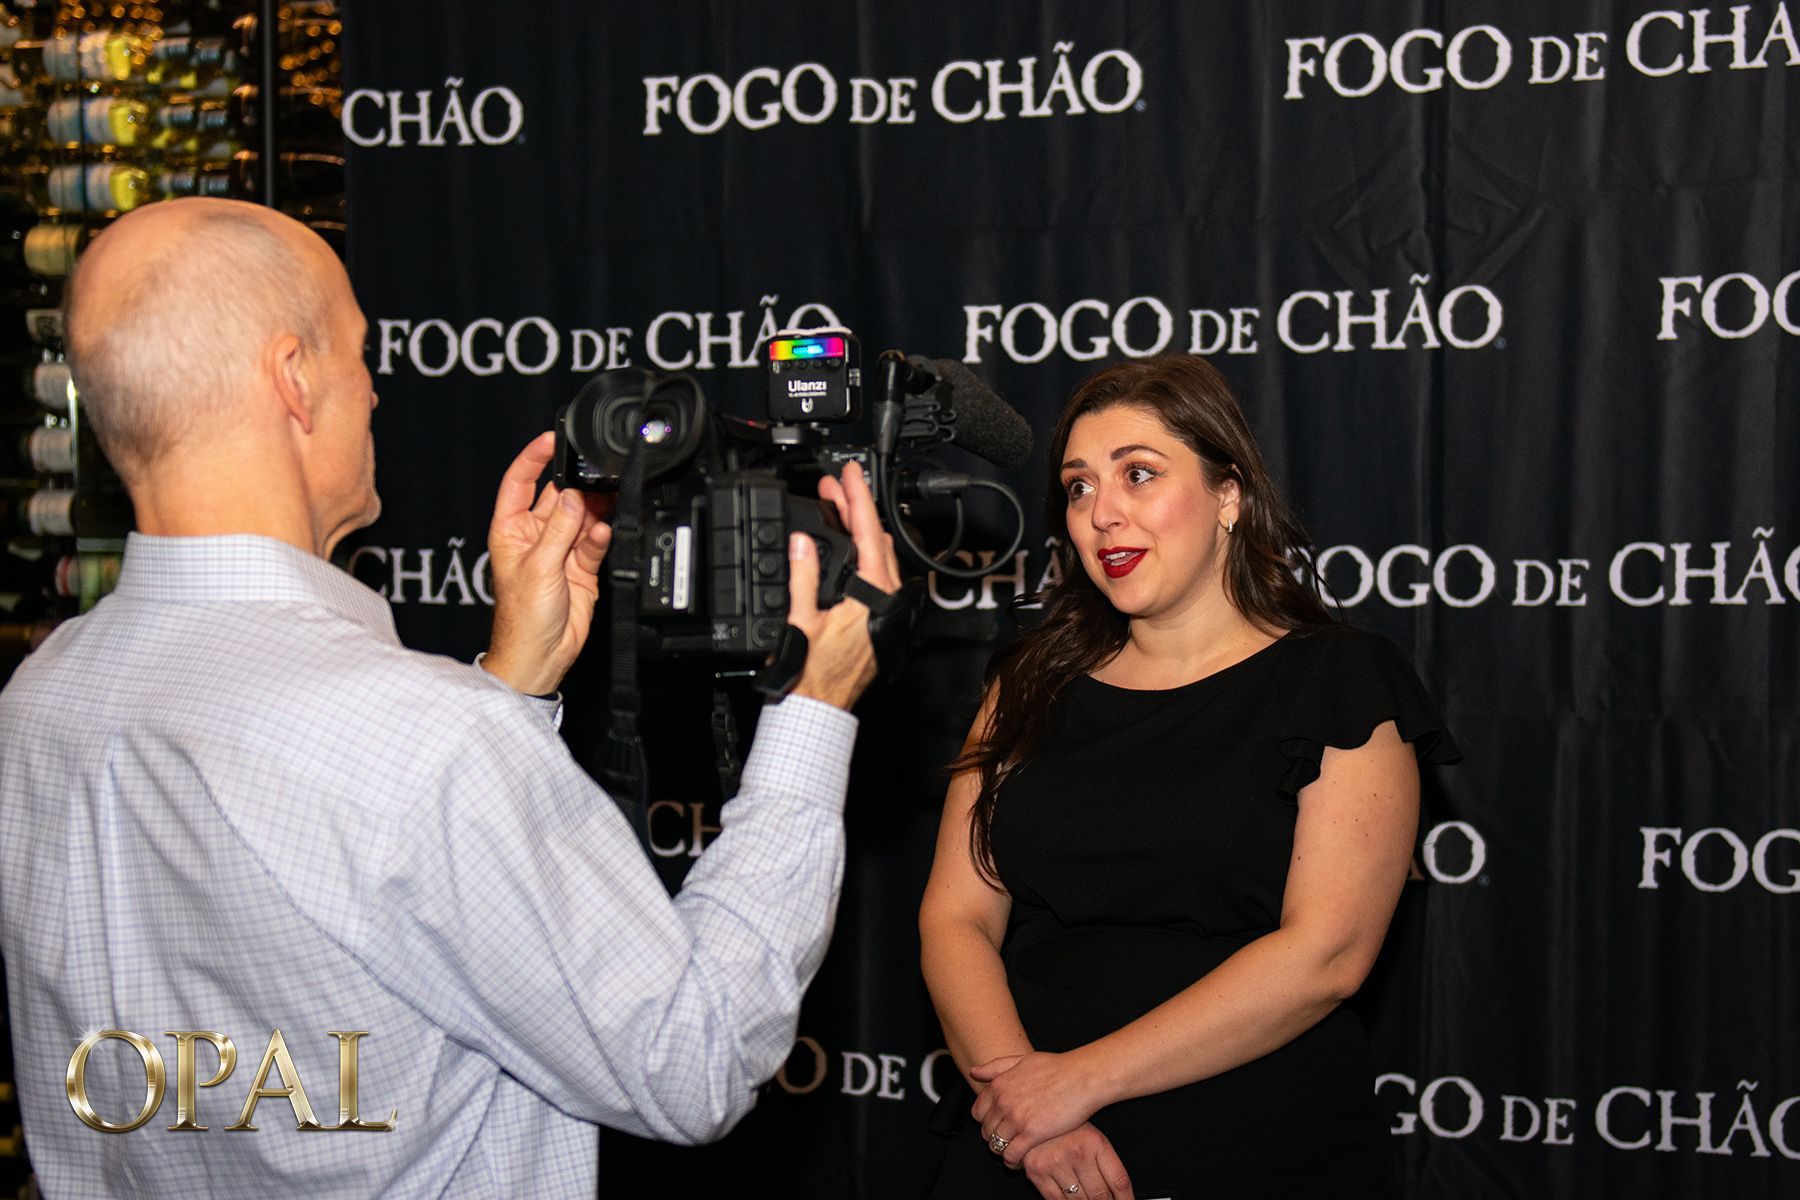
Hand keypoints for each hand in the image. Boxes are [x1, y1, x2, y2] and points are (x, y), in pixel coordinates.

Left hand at [481, 432, 612, 695]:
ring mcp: (559, 551)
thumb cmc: (521, 618)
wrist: (541, 654)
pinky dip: (601, 536)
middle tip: (595, 476)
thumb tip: (572, 497)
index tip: (552, 440)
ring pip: (581, 517)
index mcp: (511, 530)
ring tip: (607, 502)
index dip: (534, 458)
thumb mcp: (538, 566)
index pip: (520, 482)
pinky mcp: (581, 566)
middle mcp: (535, 536)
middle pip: (557, 497)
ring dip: (594, 510)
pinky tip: (604, 534)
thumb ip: (559, 529)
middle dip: (576, 486)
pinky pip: (594, 541)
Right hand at [782, 460, 901, 709]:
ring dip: (860, 532)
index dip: (858, 498)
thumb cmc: (813, 675)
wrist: (818, 709)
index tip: (851, 473)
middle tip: (835, 487)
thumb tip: (801, 542)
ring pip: (880, 557)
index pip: (868, 533)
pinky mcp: (879, 620)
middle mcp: (887, 600)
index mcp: (874, 595)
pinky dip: (862, 554)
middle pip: (876, 541)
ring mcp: (886, 610)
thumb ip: (802, 577)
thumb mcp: (800, 621)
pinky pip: (877, 576)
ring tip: (838, 510)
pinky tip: (847, 548)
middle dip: (855, 510)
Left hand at [972, 1051, 1103, 1167]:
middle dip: (994, 1138)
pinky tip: (1021, 1160)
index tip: (996, 1126)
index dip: (985, 1122)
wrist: (1081, 1078)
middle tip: (1007, 1141)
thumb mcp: (1022, 1059)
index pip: (977, 1112)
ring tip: (1013, 1152)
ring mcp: (1016, 1118)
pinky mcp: (1031, 1134)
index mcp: (999, 1085)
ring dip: (1002, 1151)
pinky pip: (1011, 1155)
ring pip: (996, 1144)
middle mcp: (1003, 1102)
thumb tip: (973, 1072)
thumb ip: (996, 1066)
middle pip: (986, 1130)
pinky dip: (1013, 1161)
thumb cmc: (1056, 1067)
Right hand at [1022, 1123, 1134, 1199]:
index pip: (1119, 1181)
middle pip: (1100, 1195)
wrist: (1033, 1115)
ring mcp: (1055, 1163)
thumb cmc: (1067, 1128)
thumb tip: (1118, 1195)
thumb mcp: (1093, 1138)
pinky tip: (1072, 1198)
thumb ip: (1106, 1166)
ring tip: (1088, 1197)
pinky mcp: (1037, 1172)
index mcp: (1095, 1142)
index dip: (1126, 1199)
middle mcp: (1077, 1152)